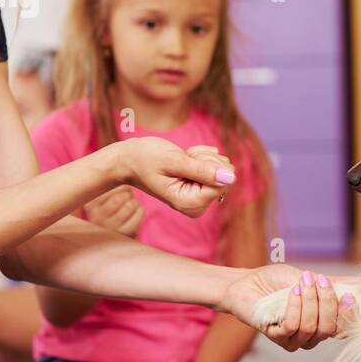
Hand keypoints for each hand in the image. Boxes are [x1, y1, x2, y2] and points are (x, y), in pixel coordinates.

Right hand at [83, 186, 144, 236]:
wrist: (110, 236)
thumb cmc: (107, 207)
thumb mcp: (101, 196)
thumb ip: (106, 181)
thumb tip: (119, 166)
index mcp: (89, 205)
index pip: (108, 187)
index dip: (118, 185)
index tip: (118, 189)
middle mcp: (97, 218)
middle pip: (121, 196)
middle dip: (127, 193)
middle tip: (126, 196)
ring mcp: (112, 228)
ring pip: (131, 204)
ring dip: (134, 201)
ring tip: (129, 204)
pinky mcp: (127, 233)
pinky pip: (140, 211)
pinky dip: (140, 209)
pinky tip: (134, 212)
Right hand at [113, 136, 234, 217]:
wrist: (129, 160)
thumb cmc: (145, 159)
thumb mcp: (173, 160)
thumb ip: (202, 170)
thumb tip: (231, 177)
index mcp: (190, 203)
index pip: (223, 182)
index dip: (209, 164)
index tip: (189, 160)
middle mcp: (197, 205)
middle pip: (225, 176)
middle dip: (206, 160)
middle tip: (184, 159)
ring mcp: (199, 197)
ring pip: (223, 168)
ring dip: (202, 157)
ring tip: (181, 160)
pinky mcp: (201, 187)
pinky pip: (217, 165)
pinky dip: (201, 156)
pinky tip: (184, 159)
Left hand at [223, 265, 356, 351]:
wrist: (246, 282)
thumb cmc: (276, 282)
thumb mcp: (310, 279)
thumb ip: (335, 284)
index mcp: (321, 324)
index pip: (343, 327)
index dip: (349, 314)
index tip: (350, 295)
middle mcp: (310, 336)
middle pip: (330, 329)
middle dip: (327, 303)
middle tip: (319, 280)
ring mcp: (292, 340)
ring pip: (312, 328)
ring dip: (309, 301)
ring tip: (303, 281)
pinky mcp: (275, 337)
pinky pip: (292, 326)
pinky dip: (295, 306)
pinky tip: (293, 291)